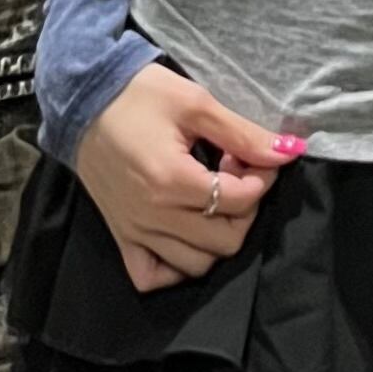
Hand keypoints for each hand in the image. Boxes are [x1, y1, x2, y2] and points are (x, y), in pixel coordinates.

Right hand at [74, 63, 305, 293]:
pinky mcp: (120, 236)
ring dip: (217, 237)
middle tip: (234, 175)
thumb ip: (243, 132)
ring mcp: (134, 231)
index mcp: (172, 180)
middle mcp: (153, 215)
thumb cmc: (139, 94)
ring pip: (196, 264)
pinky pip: (151, 277)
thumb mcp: (195, 103)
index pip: (239, 201)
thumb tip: (289, 152)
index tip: (254, 156)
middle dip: (244, 209)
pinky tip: (186, 236)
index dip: (261, 179)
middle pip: (225, 240)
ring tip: (212, 199)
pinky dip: (175, 267)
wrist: (83, 99)